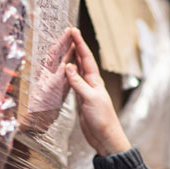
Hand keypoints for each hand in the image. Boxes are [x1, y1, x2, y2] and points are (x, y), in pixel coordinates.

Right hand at [65, 27, 130, 154]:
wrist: (105, 137)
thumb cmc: (102, 119)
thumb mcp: (90, 99)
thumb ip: (79, 83)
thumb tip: (69, 66)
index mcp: (96, 81)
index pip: (86, 58)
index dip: (80, 44)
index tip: (73, 31)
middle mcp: (91, 84)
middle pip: (82, 62)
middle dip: (76, 47)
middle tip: (68, 33)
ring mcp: (86, 92)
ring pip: (77, 71)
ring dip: (71, 59)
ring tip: (65, 47)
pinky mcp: (80, 101)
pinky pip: (72, 84)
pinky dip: (67, 75)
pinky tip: (63, 72)